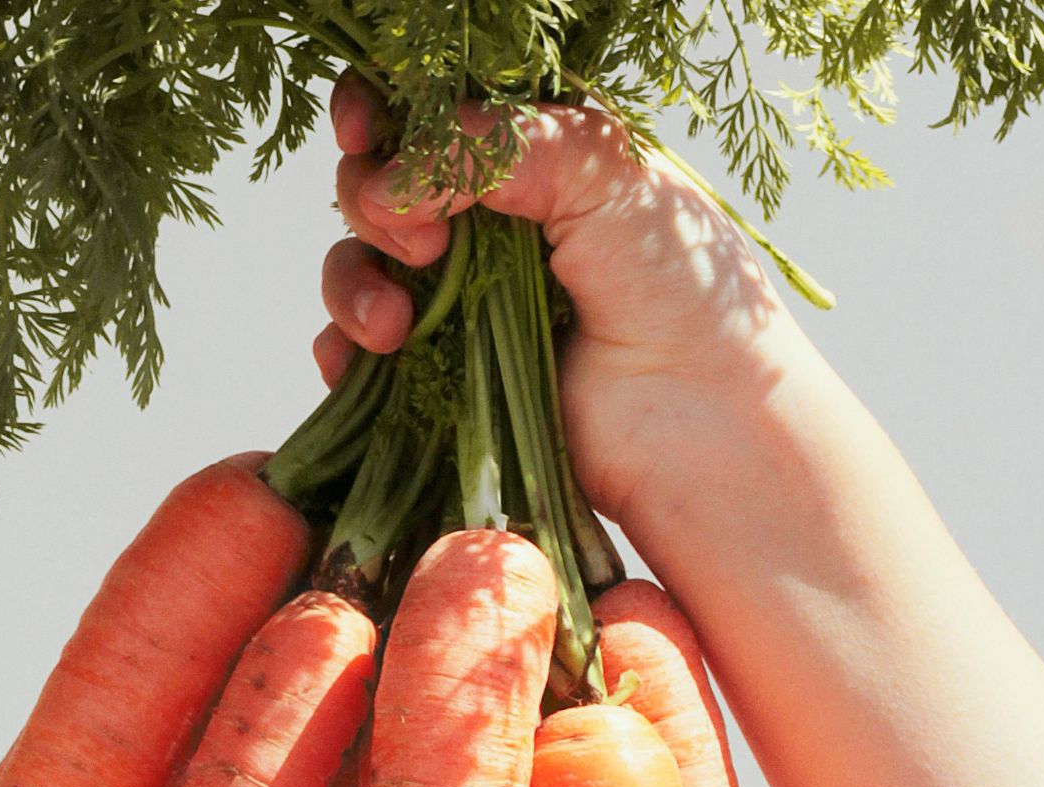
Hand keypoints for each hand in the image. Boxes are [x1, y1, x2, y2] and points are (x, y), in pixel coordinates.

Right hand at [315, 73, 808, 521]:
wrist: (702, 420)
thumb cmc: (683, 286)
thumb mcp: (604, 172)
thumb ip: (492, 146)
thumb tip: (385, 180)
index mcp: (529, 154)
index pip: (427, 109)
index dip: (380, 110)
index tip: (365, 132)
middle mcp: (486, 221)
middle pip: (372, 180)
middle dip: (371, 202)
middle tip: (427, 247)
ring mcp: (459, 298)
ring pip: (355, 264)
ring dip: (352, 283)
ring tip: (397, 327)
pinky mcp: (442, 374)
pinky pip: (354, 352)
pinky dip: (341, 351)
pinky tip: (367, 361)